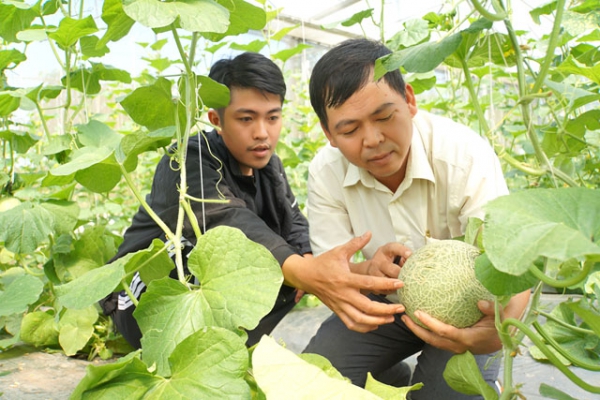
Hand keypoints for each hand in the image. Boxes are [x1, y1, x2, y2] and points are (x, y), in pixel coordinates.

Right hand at [282, 232, 404, 332]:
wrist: (306, 276)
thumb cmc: (324, 262)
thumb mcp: (339, 251)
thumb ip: (355, 243)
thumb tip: (369, 233)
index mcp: (345, 279)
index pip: (369, 283)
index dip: (385, 284)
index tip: (400, 283)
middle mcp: (343, 294)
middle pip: (368, 307)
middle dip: (386, 309)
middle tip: (401, 307)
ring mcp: (340, 305)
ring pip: (361, 319)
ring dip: (378, 321)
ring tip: (391, 318)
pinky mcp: (337, 311)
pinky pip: (351, 324)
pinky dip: (364, 327)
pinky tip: (375, 324)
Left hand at [402, 300, 499, 353]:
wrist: (500, 339)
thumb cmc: (498, 325)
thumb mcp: (500, 317)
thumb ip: (491, 309)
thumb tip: (480, 302)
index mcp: (467, 339)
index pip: (444, 332)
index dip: (430, 324)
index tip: (418, 313)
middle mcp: (458, 346)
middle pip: (432, 340)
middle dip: (416, 330)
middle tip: (403, 316)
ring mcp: (454, 347)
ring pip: (432, 341)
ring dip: (418, 331)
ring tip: (405, 318)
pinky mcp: (452, 345)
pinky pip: (436, 338)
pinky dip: (425, 331)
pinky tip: (417, 320)